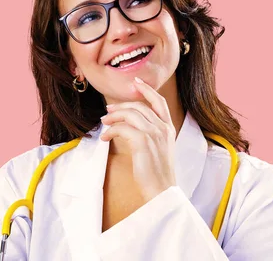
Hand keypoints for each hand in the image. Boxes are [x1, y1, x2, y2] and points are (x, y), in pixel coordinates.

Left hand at [100, 76, 176, 201]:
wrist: (162, 190)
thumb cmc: (157, 173)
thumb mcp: (159, 149)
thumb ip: (151, 134)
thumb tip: (130, 124)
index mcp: (169, 128)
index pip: (159, 101)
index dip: (147, 90)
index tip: (136, 82)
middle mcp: (163, 128)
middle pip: (139, 106)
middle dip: (121, 106)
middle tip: (108, 111)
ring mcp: (154, 134)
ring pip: (130, 114)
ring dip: (113, 117)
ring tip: (104, 124)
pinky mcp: (142, 142)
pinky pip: (122, 128)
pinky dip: (111, 131)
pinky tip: (105, 138)